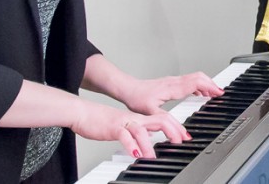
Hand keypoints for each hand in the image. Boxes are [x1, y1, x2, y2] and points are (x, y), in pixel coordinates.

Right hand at [69, 99, 189, 158]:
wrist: (83, 112)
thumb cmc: (102, 120)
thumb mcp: (125, 125)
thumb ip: (138, 130)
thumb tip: (149, 138)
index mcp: (139, 118)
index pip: (163, 118)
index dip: (176, 126)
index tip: (185, 136)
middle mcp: (134, 119)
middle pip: (159, 120)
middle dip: (172, 130)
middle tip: (180, 142)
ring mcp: (124, 122)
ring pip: (141, 130)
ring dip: (148, 144)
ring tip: (152, 156)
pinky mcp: (112, 128)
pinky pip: (123, 136)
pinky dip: (130, 145)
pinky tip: (134, 154)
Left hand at [119, 72, 223, 114]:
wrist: (128, 88)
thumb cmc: (137, 97)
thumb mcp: (151, 112)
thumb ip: (167, 122)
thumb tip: (181, 132)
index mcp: (172, 87)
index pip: (196, 82)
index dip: (209, 86)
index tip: (219, 93)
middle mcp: (174, 81)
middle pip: (199, 77)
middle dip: (212, 84)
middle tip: (220, 93)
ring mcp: (173, 80)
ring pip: (195, 77)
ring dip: (206, 83)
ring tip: (213, 92)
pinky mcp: (171, 82)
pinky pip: (190, 80)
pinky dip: (199, 84)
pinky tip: (200, 92)